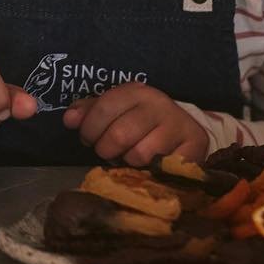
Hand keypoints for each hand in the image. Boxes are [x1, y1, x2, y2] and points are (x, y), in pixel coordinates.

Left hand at [62, 82, 206, 165]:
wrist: (184, 128)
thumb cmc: (140, 119)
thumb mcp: (115, 109)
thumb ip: (89, 111)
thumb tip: (68, 120)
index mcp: (137, 91)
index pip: (104, 108)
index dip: (89, 127)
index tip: (86, 138)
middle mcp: (159, 105)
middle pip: (120, 134)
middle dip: (104, 148)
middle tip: (104, 152)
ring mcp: (178, 126)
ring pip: (139, 155)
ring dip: (126, 162)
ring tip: (126, 157)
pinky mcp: (194, 149)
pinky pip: (161, 169)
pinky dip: (148, 172)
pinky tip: (146, 166)